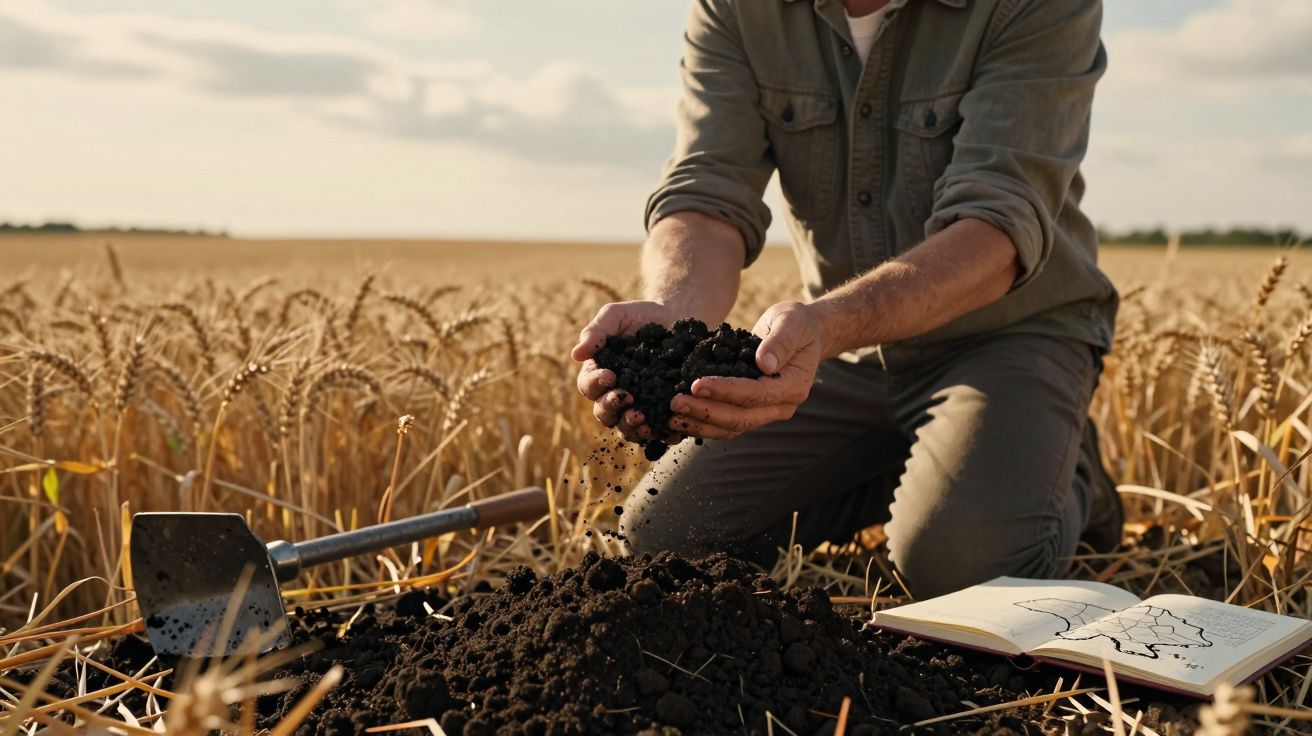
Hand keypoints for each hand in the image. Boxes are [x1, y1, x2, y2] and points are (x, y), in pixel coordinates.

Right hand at [572, 300, 679, 442]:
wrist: (677, 318)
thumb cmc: (641, 315)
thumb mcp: (616, 315)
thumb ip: (596, 332)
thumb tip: (575, 355)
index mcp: (599, 374)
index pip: (588, 386)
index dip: (596, 384)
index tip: (610, 375)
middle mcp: (615, 395)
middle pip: (604, 413)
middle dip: (613, 409)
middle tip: (628, 398)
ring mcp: (639, 407)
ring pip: (626, 428)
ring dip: (632, 427)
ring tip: (645, 421)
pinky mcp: (662, 412)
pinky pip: (659, 431)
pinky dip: (663, 436)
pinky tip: (671, 432)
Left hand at [668, 301, 821, 439]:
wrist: (803, 335)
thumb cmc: (796, 324)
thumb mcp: (791, 322)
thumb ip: (780, 341)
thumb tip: (764, 364)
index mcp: (794, 386)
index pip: (756, 394)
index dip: (725, 391)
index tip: (696, 384)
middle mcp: (781, 407)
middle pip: (740, 418)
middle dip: (705, 412)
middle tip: (674, 403)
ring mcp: (766, 413)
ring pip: (731, 427)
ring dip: (700, 423)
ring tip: (670, 415)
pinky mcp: (751, 412)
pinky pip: (725, 424)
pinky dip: (702, 422)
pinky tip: (679, 417)